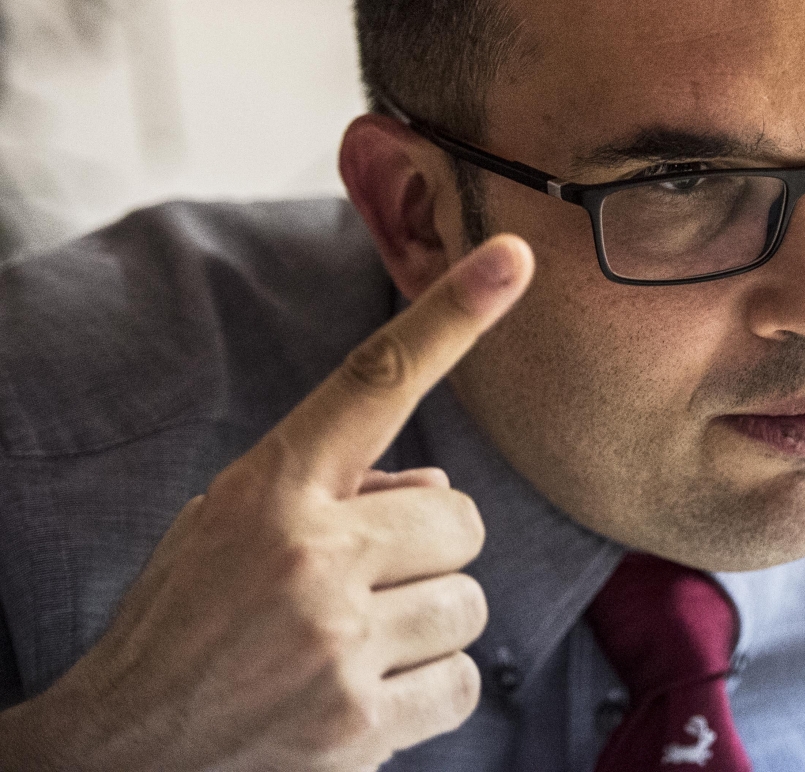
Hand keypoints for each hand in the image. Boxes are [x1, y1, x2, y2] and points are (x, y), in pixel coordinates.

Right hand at [0, 235, 534, 771]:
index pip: (374, 381)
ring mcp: (336, 640)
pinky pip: (462, 681)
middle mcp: (310, 554)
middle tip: (362, 587)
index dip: (450, 316)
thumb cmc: (184, 628)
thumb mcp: (227, 529)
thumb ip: (333, 495)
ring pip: (469, 603)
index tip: (513, 259)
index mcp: (271, 490)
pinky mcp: (359, 723)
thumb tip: (440, 488)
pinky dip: (426, 693)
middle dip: (427, 552)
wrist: (114, 758)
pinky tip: (363, 701)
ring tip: (352, 649)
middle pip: (459, 515)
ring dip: (426, 626)